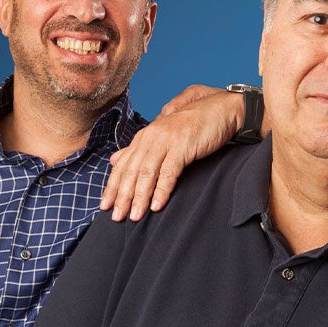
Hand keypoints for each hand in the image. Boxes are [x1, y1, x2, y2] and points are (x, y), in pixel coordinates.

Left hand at [100, 85, 244, 220]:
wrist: (223, 110)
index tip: (104, 206)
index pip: (123, 164)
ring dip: (140, 197)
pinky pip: (169, 171)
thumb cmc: (196, 124)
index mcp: (145, 136)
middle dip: (122, 196)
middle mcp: (152, 137)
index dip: (112, 186)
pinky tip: (157, 205)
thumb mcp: (164, 134)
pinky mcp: (183, 145)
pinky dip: (162, 190)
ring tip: (135, 216)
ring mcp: (167, 140)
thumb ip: (139, 148)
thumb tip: (115, 159)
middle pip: (132, 170)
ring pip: (147, 172)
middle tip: (116, 217)